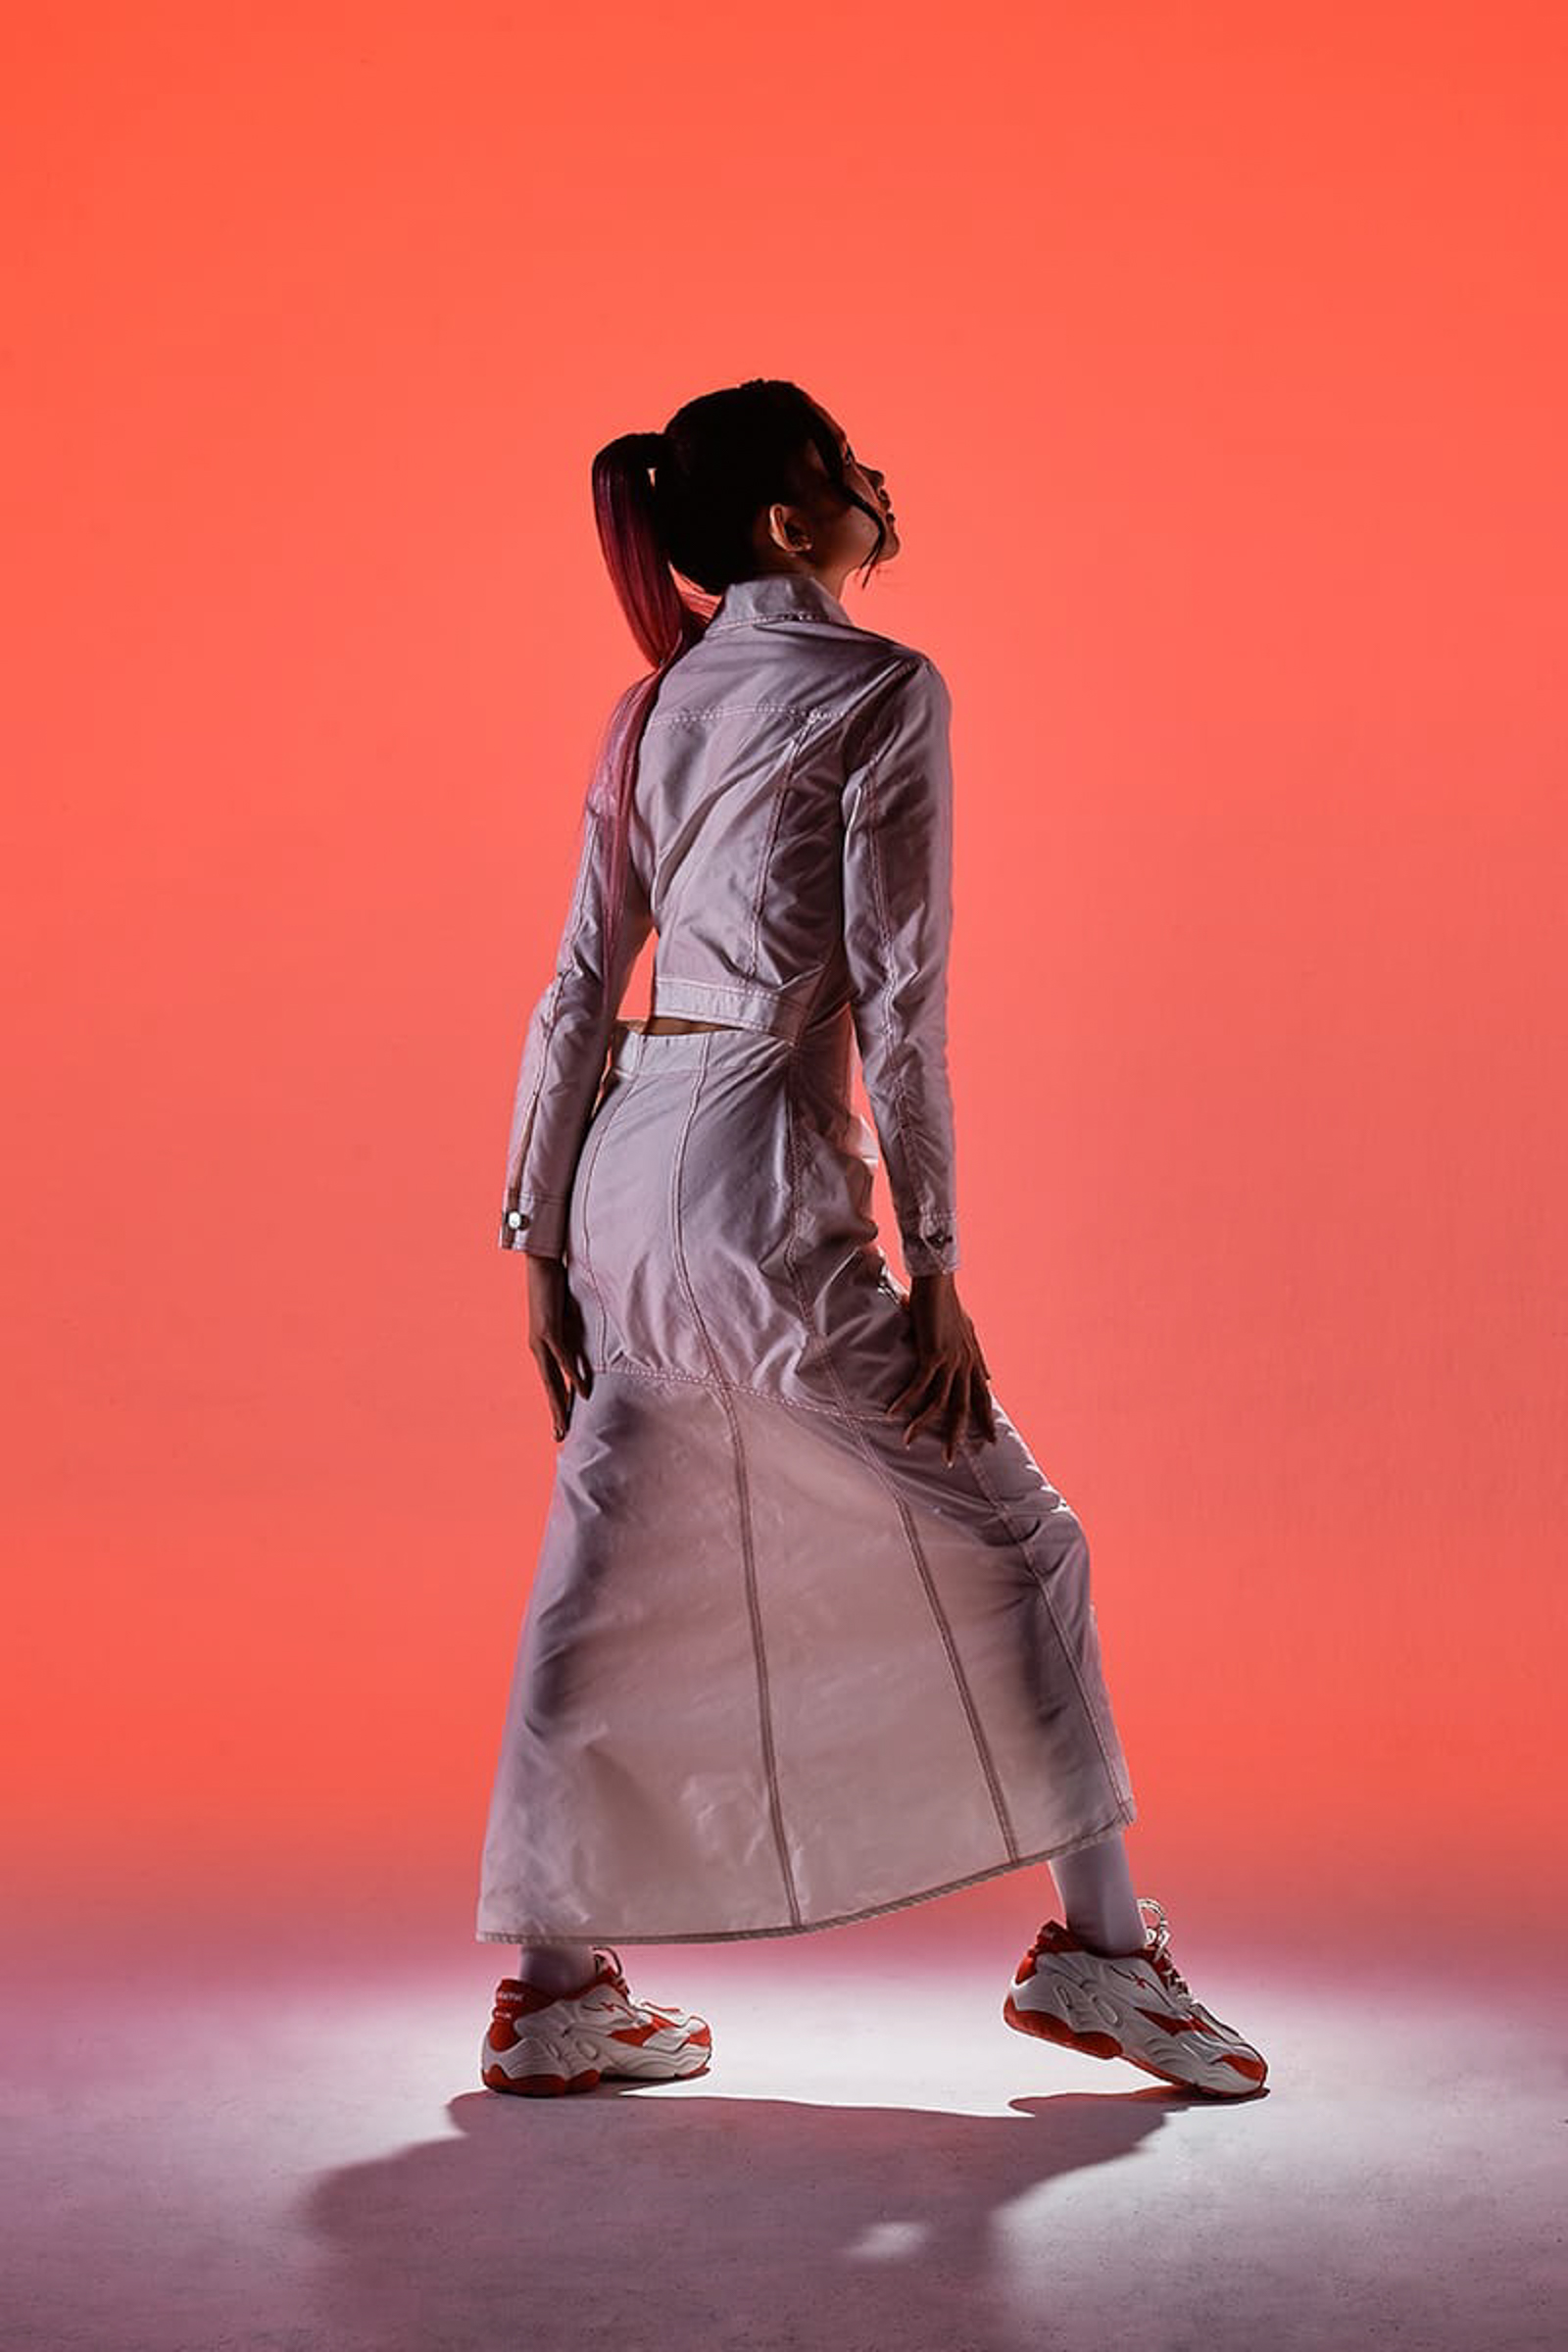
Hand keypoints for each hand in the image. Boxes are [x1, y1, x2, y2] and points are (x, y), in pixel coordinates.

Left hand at [523, 1252, 592, 1440]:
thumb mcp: (566, 1318)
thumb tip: (582, 1349)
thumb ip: (572, 1336)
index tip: (562, 1422)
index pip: (551, 1380)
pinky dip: (573, 1375)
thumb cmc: (554, 1289)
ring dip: (559, 1402)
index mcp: (542, 1346)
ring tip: (565, 1423)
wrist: (541, 1264)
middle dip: (555, 1411)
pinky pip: (563, 1358)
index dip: (556, 1402)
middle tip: (560, 1435)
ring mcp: (541, 1340)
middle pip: (548, 1386)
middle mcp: (538, 1347)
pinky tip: (580, 1391)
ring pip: (551, 1378)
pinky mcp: (549, 1330)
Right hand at [884, 1269, 996, 1464]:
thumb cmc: (949, 1304)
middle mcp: (965, 1364)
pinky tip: (892, 1413)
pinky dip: (905, 1401)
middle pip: (964, 1408)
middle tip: (949, 1459)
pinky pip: (919, 1385)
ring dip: (922, 1423)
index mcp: (973, 1360)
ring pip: (939, 1402)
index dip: (987, 1420)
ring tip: (909, 1441)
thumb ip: (978, 1357)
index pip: (983, 1397)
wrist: (939, 1283)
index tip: (991, 1442)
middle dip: (957, 1435)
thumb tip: (989, 1377)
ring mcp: (950, 1361)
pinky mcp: (933, 1354)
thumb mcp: (969, 1333)